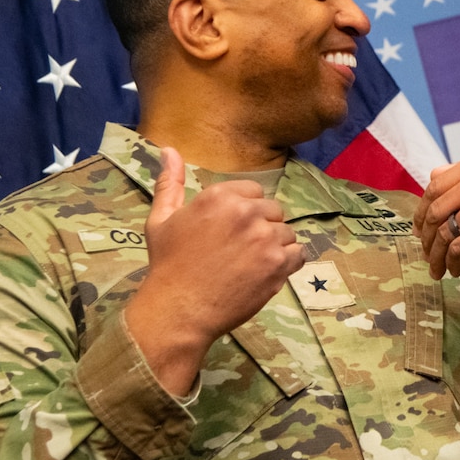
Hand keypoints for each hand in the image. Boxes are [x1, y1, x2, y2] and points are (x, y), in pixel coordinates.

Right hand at [124, 148, 304, 393]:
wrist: (179, 310)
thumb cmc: (168, 264)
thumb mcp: (161, 219)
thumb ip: (170, 182)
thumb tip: (169, 149)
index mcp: (220, 196)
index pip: (254, 192)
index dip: (245, 212)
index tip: (231, 232)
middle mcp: (246, 212)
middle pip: (273, 211)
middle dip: (261, 228)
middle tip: (240, 252)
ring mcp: (265, 238)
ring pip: (286, 233)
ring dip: (275, 247)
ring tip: (250, 265)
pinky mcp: (279, 264)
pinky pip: (298, 254)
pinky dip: (288, 263)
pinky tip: (266, 272)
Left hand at [413, 153, 459, 279]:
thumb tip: (433, 176)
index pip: (436, 186)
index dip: (422, 210)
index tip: (420, 229)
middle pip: (436, 210)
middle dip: (427, 237)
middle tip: (426, 253)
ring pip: (446, 233)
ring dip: (438, 255)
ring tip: (439, 267)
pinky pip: (459, 249)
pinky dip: (452, 263)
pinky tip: (455, 270)